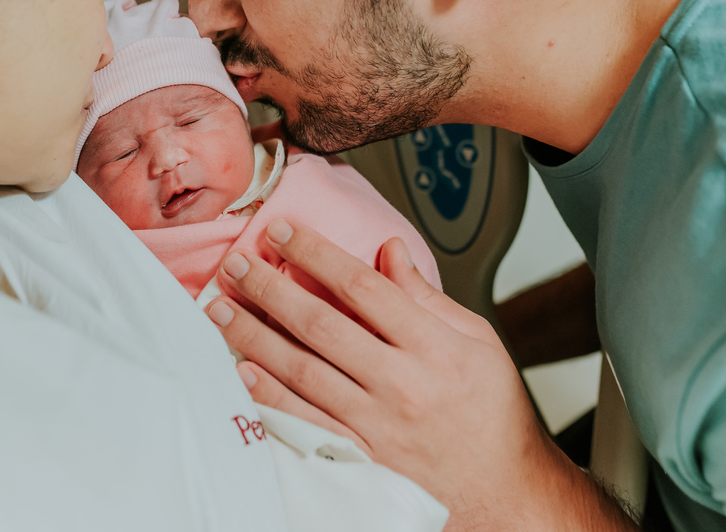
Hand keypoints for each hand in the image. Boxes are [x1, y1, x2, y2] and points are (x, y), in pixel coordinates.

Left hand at [205, 219, 636, 530]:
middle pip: (321, 324)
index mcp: (433, 347)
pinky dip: (268, 394)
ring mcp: (376, 424)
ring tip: (221, 307)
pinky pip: (303, 419)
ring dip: (253, 335)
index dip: (316, 254)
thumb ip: (427, 296)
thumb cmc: (492, 415)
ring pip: (301, 370)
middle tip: (237, 264)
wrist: (504, 494)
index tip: (284, 232)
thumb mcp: (478, 342)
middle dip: (271, 288)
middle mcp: (401, 384)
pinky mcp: (359, 456)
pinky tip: (241, 369)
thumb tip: (389, 251)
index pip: (363, 287)